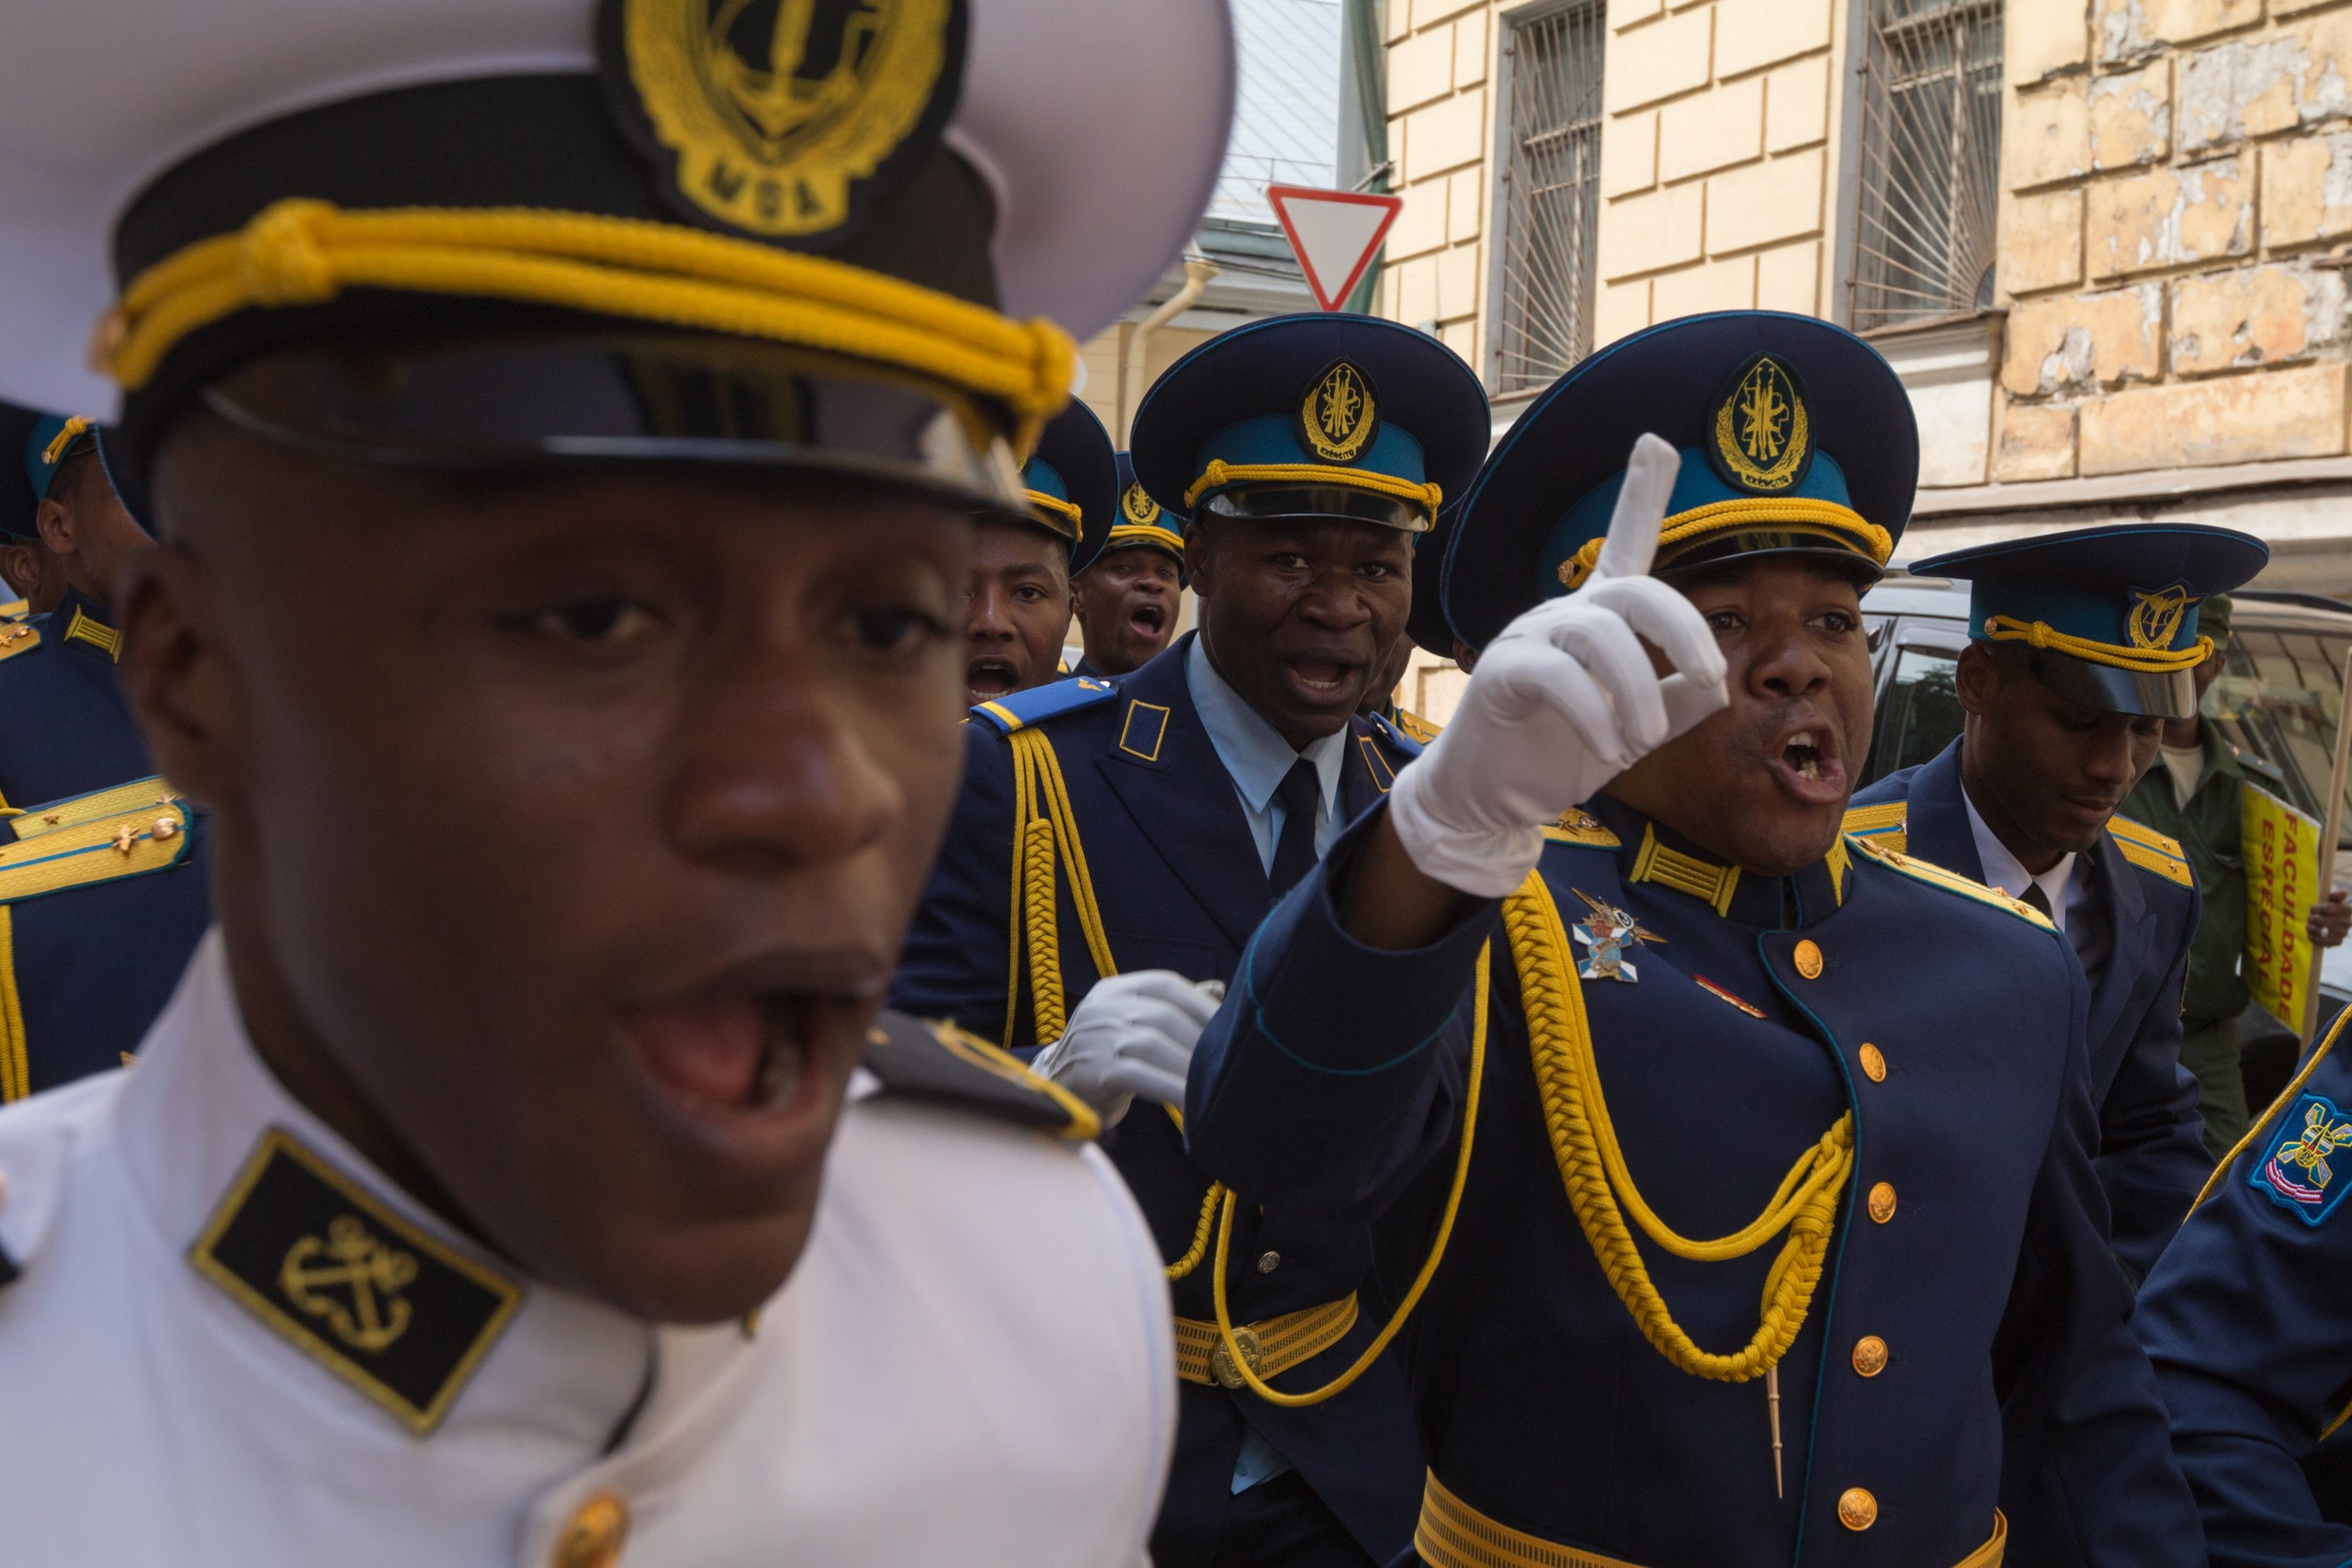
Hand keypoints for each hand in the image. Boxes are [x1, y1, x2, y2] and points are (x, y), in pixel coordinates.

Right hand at [1030, 971, 1225, 1125]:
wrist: (1056, 1093)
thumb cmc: (1105, 1058)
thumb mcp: (1131, 1025)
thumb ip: (1169, 1007)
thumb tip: (1218, 989)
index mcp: (1113, 989)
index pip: (1165, 984)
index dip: (1202, 1004)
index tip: (1231, 1026)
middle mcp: (1102, 1007)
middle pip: (1163, 1015)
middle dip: (1201, 1041)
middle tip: (1231, 1064)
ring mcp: (1094, 1037)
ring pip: (1153, 1044)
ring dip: (1190, 1067)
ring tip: (1215, 1086)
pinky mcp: (1093, 1070)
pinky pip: (1140, 1075)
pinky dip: (1171, 1088)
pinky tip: (1192, 1104)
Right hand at [1386, 434, 1729, 896]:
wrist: (1490, 800)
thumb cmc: (1562, 756)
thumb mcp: (1638, 734)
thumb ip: (1679, 706)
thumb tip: (1720, 685)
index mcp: (1599, 619)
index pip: (1623, 544)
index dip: (1639, 492)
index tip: (1657, 440)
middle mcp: (1566, 615)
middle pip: (1635, 589)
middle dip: (1685, 629)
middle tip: (1713, 682)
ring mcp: (1530, 637)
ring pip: (1602, 635)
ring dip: (1640, 692)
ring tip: (1642, 740)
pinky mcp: (1502, 671)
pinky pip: (1559, 676)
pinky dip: (1596, 714)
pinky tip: (1609, 748)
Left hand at [2311, 889, 2351, 948]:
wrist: (2335, 922)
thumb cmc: (2332, 908)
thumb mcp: (2333, 899)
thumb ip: (2337, 895)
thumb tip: (2344, 891)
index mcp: (2347, 910)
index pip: (2325, 909)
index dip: (2315, 909)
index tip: (2313, 909)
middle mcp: (2348, 922)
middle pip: (2320, 921)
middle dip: (2312, 918)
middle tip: (2310, 918)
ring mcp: (2343, 933)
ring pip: (2319, 931)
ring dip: (2310, 928)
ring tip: (2309, 925)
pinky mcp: (2338, 942)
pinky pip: (2321, 942)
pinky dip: (2313, 938)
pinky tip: (2311, 934)